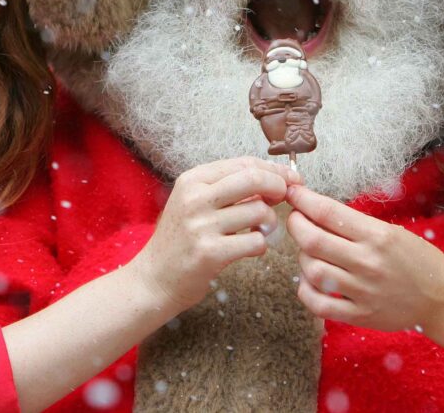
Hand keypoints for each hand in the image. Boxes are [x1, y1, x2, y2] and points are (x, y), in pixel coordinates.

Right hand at [130, 157, 300, 312]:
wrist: (153, 280)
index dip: (273, 170)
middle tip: (283, 198)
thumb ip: (227, 188)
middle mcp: (195, 198)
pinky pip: (255, 241)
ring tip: (257, 230)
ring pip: (259, 212)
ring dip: (268, 222)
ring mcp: (202, 226)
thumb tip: (273, 178)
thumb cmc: (180, 240)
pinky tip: (249, 248)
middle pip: (254, 179)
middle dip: (278, 186)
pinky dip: (260, 245)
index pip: (243, 164)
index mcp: (192, 180)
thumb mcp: (194, 203)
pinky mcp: (210, 253)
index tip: (289, 178)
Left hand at [285, 185, 443, 333]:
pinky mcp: (360, 315)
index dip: (303, 200)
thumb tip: (316, 210)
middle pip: (313, 240)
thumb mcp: (391, 231)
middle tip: (296, 219)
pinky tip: (310, 281)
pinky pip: (319, 304)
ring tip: (308, 251)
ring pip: (312, 270)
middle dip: (296, 225)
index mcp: (377, 236)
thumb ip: (355, 225)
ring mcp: (362, 291)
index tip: (293, 193)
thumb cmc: (417, 259)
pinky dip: (305, 290)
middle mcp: (368, 262)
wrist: (441, 298)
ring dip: (302, 256)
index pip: (328, 212)